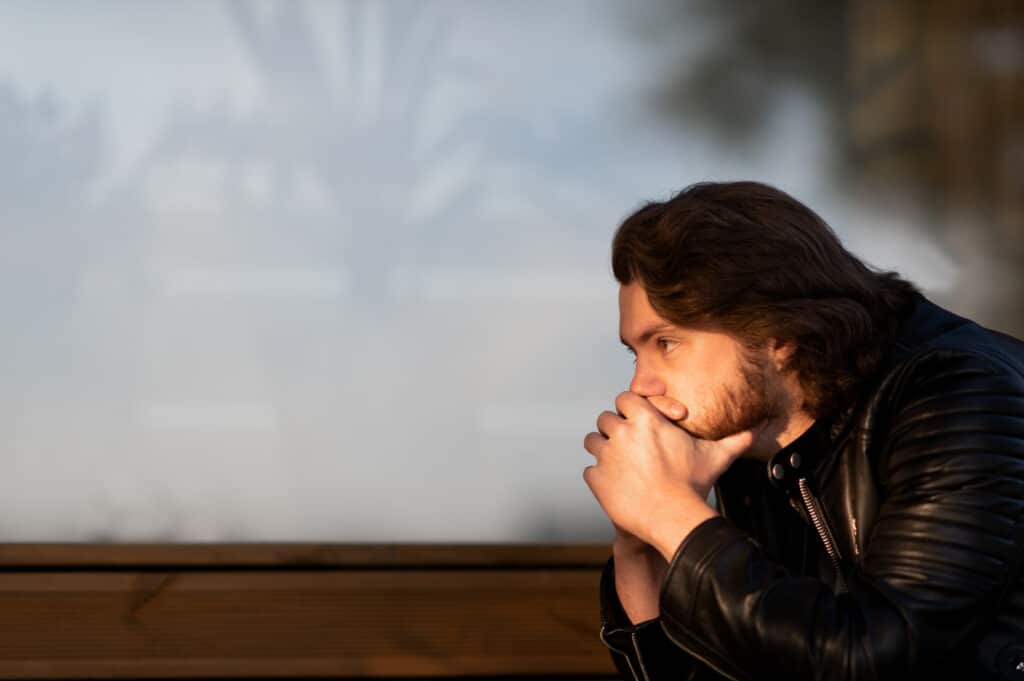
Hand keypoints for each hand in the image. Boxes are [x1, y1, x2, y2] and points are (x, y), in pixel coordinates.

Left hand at [583, 391, 754, 558]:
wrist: (674, 518)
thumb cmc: (693, 486)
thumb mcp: (714, 458)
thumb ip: (731, 442)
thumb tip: (752, 435)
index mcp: (646, 420)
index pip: (625, 398)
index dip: (630, 409)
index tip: (636, 420)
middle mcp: (622, 433)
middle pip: (605, 418)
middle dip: (614, 429)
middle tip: (626, 444)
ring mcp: (607, 456)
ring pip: (593, 442)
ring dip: (602, 449)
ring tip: (617, 462)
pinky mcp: (597, 479)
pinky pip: (590, 470)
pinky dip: (599, 476)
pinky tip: (615, 484)